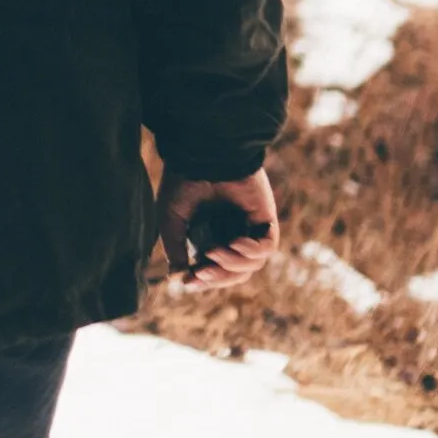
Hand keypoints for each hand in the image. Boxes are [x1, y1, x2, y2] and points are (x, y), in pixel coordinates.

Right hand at [158, 167, 280, 291]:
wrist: (202, 156)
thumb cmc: (183, 182)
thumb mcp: (171, 220)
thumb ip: (175, 248)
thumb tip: (180, 279)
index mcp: (209, 236)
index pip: (215, 270)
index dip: (204, 280)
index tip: (189, 281)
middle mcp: (231, 235)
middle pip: (235, 274)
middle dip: (219, 277)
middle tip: (202, 271)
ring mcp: (250, 229)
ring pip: (252, 265)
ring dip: (232, 264)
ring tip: (215, 251)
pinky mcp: (265, 220)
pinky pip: (266, 248)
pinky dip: (251, 251)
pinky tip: (234, 242)